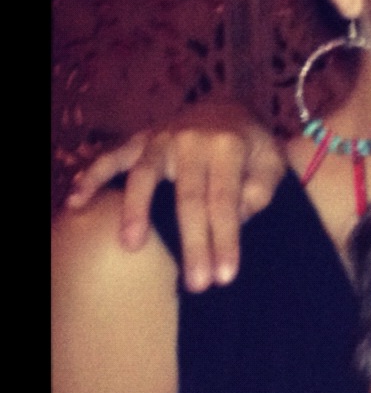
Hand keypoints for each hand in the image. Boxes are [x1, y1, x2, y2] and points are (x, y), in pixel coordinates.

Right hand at [65, 101, 285, 291]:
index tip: (225, 275)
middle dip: (192, 243)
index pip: (224, 200)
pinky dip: (92, 176)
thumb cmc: (252, 146)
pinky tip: (76, 200)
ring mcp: (161, 138)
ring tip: (132, 246)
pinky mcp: (140, 140)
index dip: (225, 238)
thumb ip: (260, 190)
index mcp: (227, 146)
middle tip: (196, 284)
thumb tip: (238, 219)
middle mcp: (191, 139)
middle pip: (188, 198)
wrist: (228, 108)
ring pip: (143, 177)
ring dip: (135, 211)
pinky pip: (112, 157)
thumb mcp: (272, 161)